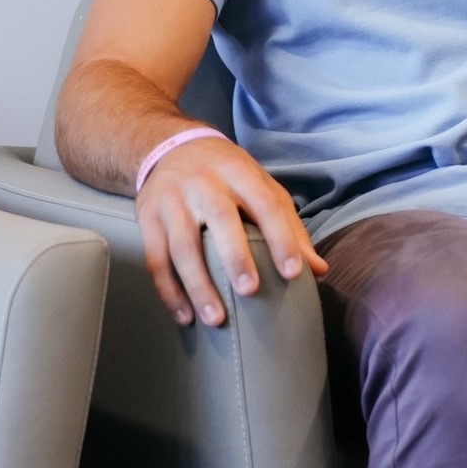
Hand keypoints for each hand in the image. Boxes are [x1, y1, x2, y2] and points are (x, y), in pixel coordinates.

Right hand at [135, 135, 327, 325]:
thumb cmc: (225, 174)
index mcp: (239, 172)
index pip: (266, 204)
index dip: (282, 238)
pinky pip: (156, 259)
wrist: (168, 148)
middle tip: (250, 291)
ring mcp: (171, 200)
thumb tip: (318, 270)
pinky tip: (185, 316)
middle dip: (235, 257)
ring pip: (182, 246)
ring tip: (216, 319)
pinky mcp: (147, 218)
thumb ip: (288, 225)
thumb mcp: (259, 186)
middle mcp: (203, 183)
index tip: (294, 273)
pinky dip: (170, 292)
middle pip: (220, 219)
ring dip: (198, 285)